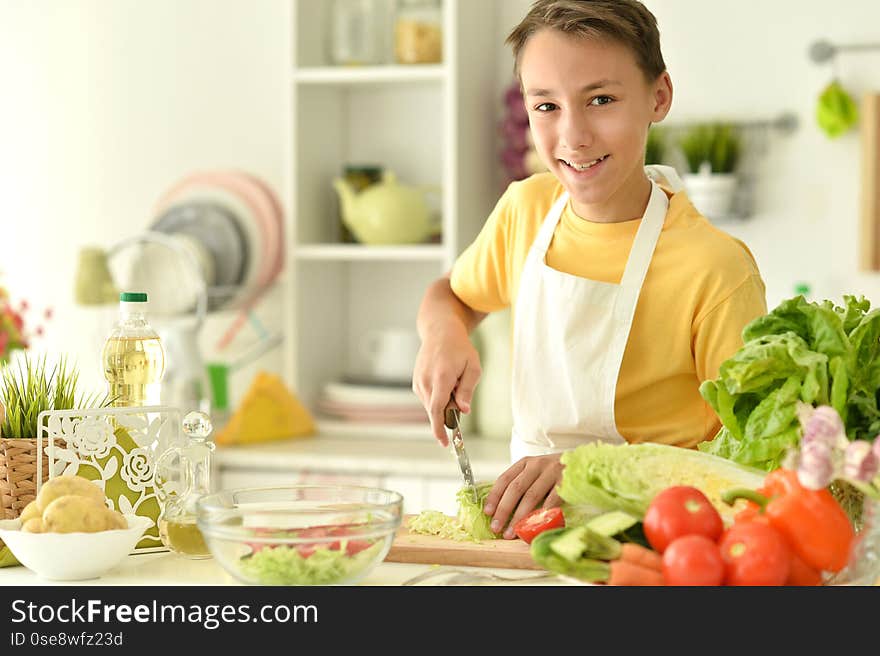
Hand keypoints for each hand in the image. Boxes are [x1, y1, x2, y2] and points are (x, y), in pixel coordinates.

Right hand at [412, 326, 481, 445]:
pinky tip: (445, 380)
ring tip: (453, 379)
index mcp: (441, 377)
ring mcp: (418, 382)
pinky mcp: (416, 382)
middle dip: (449, 410)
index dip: (440, 428)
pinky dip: (439, 396)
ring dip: (445, 401)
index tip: (444, 443)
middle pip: (436, 409)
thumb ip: (467, 390)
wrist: (440, 333)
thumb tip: (464, 410)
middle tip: (460, 389)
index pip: (437, 409)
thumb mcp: (473, 368)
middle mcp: (426, 381)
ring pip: (432, 405)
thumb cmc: (460, 349)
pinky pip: (429, 399)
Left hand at [483, 454, 563, 538]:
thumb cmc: (554, 473)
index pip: (504, 479)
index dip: (495, 496)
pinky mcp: (566, 481)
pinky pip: (552, 500)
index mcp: (525, 463)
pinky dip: (543, 513)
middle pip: (515, 489)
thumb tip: (502, 512)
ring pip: (531, 496)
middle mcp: (537, 465)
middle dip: (504, 510)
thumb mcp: (536, 473)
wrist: (584, 463)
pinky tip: (536, 525)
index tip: (488, 513)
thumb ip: (522, 486)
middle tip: (497, 527)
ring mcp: (552, 471)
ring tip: (513, 532)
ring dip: (520, 517)